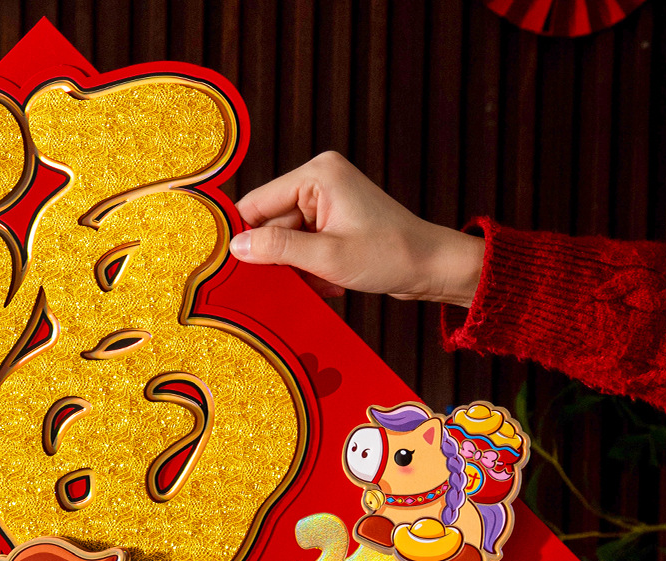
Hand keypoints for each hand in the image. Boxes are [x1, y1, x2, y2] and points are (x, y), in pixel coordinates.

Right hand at [230, 151, 483, 307]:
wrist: (430, 266)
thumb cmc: (388, 256)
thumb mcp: (326, 257)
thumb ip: (277, 249)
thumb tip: (235, 246)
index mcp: (317, 174)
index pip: (257, 203)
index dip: (244, 237)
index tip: (234, 269)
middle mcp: (319, 179)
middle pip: (271, 223)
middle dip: (278, 257)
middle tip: (295, 281)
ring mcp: (327, 199)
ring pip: (286, 239)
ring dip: (296, 267)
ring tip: (322, 280)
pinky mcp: (333, 219)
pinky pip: (303, 245)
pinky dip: (310, 267)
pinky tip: (331, 280)